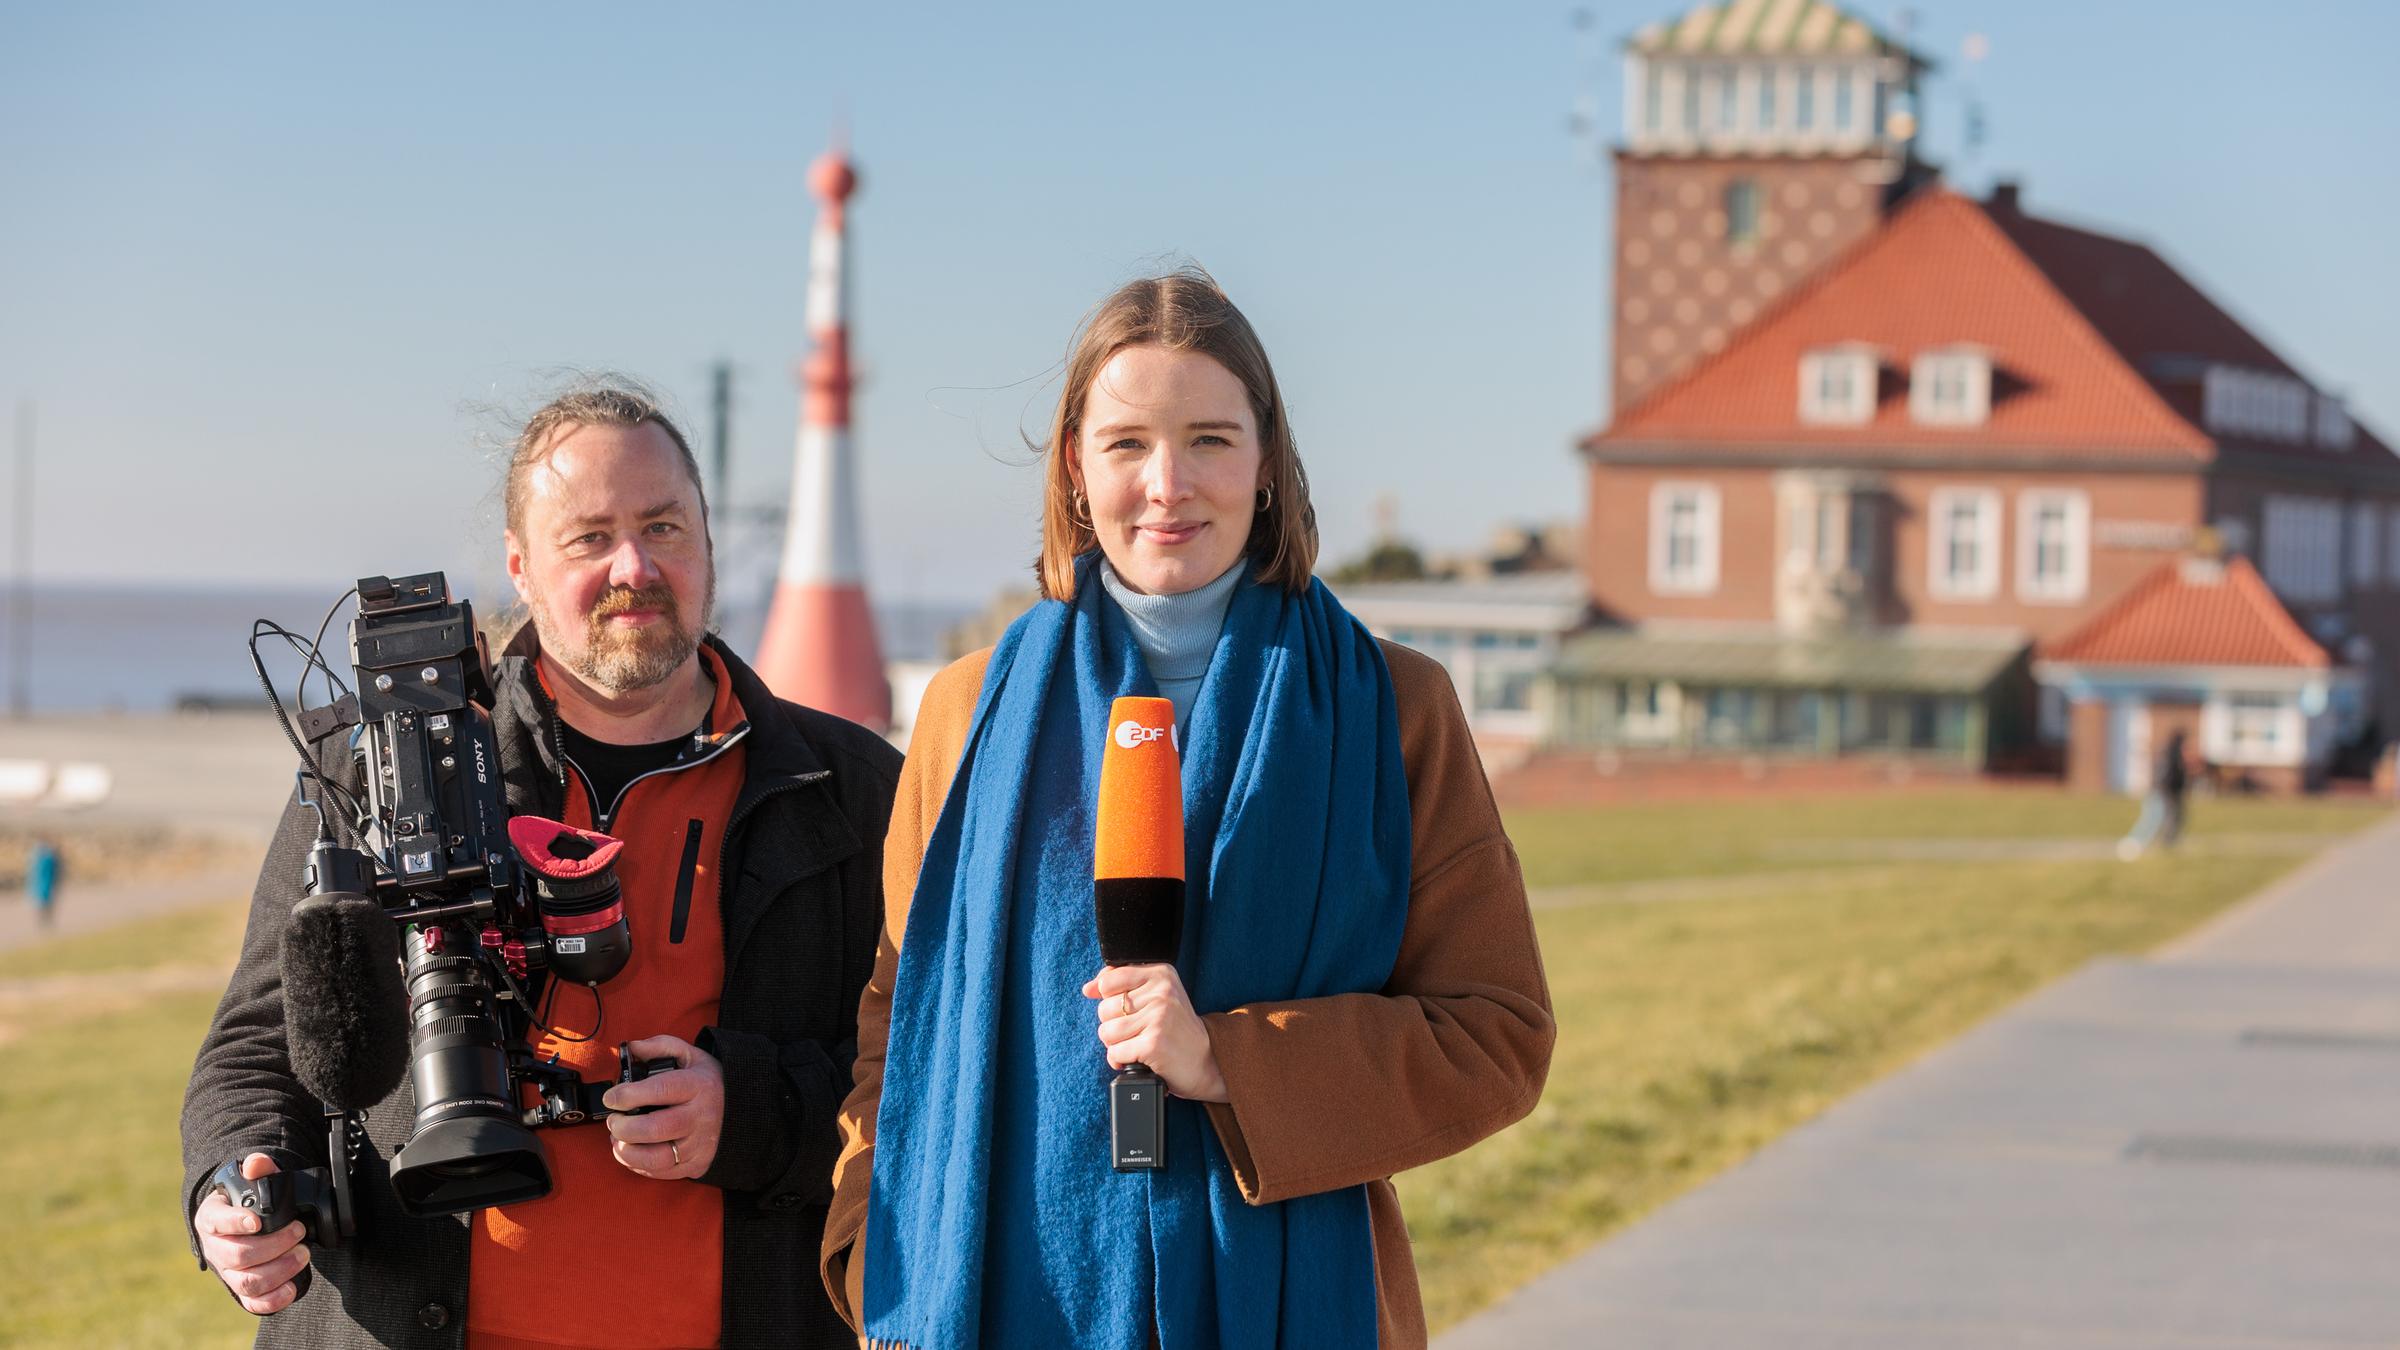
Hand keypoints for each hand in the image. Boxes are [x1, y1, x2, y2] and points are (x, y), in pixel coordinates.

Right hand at [194, 1153, 310, 1315]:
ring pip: (246, 1282)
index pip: (217, 1222)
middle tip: (299, 1233)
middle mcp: (215, 1248)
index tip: (256, 1221)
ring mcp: (227, 1272)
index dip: (236, 1223)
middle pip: (237, 1255)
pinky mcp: (241, 1289)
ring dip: (279, 1270)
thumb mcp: (250, 1182)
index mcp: (212, 1219)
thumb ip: (257, 1169)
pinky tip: (292, 1287)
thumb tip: (258, 1163)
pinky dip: (273, 1300)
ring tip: (303, 1254)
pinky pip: (252, 1303)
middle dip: (274, 1246)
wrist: (240, 1224)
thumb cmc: (246, 1203)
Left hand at [603, 1034, 723, 1179]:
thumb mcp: (691, 1055)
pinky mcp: (697, 1164)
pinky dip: (639, 1166)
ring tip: (618, 1139)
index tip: (611, 1097)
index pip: (661, 1090)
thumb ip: (660, 1047)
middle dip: (624, 1127)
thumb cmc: (708, 1081)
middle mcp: (701, 1117)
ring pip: (657, 1158)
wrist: (746, 1108)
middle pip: (656, 1128)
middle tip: (613, 1120)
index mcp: (699, 1086)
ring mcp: (700, 1144)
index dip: (629, 1095)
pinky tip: (632, 1151)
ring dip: (628, 1152)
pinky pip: (662, 1172)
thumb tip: (631, 1048)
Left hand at [1083, 964, 1227, 1102]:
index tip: (1128, 1011)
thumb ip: (1122, 985)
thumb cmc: (1177, 1030)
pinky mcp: (1153, 1043)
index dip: (1109, 1000)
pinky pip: (1115, 1053)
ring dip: (1117, 1045)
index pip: (1109, 980)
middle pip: (1104, 1009)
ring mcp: (1158, 1017)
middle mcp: (1161, 992)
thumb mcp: (1158, 996)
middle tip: (1139, 1032)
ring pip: (1106, 1032)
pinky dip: (1120, 1061)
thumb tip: (1088, 988)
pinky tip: (1138, 1059)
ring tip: (1138, 1045)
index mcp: (1161, 974)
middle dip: (1114, 1026)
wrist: (1207, 1061)